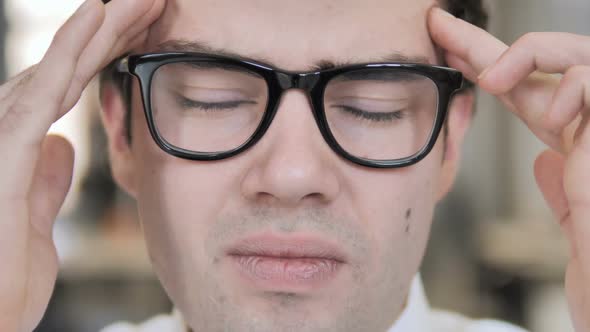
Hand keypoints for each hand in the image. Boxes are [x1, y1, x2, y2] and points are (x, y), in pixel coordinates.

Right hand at [0, 0, 164, 330]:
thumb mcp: (37, 222)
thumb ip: (47, 180)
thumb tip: (63, 145)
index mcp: (23, 145)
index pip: (72, 86)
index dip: (109, 54)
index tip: (148, 32)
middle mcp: (10, 128)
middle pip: (70, 67)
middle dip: (113, 31)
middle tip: (154, 3)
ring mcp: (4, 132)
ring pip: (61, 64)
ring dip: (101, 25)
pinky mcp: (5, 145)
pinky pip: (46, 86)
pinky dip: (72, 47)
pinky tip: (100, 13)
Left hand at [428, 7, 589, 330]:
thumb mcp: (573, 218)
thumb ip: (560, 184)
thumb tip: (544, 161)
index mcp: (575, 141)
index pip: (525, 88)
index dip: (483, 60)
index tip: (444, 41)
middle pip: (544, 60)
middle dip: (488, 42)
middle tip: (443, 31)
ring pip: (577, 53)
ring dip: (527, 54)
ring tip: (491, 81)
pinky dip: (572, 86)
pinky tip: (558, 114)